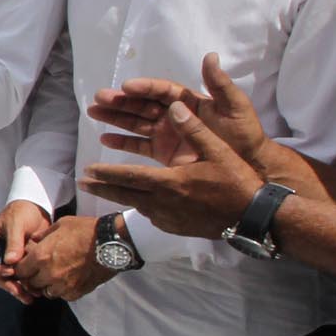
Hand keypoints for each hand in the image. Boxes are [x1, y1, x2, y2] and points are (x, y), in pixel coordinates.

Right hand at [0, 200, 52, 301]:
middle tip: (20, 291)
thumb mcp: (16, 223)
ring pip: (7, 280)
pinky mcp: (18, 264)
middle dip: (7, 285)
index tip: (9, 271)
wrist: (37, 210)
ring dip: (17, 289)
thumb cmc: (21, 211)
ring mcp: (5, 260)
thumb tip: (10, 261)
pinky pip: (19, 279)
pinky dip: (25, 286)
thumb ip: (13, 241)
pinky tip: (34, 293)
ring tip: (29, 297)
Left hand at [13, 214, 115, 301]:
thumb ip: (43, 235)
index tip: (26, 266)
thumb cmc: (86, 231)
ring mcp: (63, 285)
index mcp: (41, 256)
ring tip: (54, 276)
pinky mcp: (76, 292)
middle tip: (39, 271)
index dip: (22, 268)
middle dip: (32, 278)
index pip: (20, 271)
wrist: (111, 243)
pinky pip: (63, 296)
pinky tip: (67, 280)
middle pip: (31, 284)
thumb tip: (33, 240)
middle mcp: (49, 273)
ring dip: (47, 285)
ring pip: (46, 292)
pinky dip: (62, 290)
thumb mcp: (60, 225)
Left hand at [79, 101, 268, 238]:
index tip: (87, 171)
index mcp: (170, 182)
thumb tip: (173, 107)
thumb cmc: (237, 182)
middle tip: (82, 183)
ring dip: (118, 198)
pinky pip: (151, 216)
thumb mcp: (218, 150)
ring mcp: (170, 219)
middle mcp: (164, 203)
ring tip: (102, 191)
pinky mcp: (177, 228)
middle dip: (102, 187)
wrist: (253, 218)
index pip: (129, 177)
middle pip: (125, 194)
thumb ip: (193, 129)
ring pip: (136, 206)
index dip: (106, 173)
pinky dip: (140, 207)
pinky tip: (137, 203)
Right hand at [90, 53, 271, 165]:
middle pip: (142, 104)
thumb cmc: (244, 135)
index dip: (144, 88)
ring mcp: (167, 132)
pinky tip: (105, 139)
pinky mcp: (163, 152)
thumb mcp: (236, 107)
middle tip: (99, 98)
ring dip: (115, 117)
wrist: (250, 165)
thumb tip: (210, 56)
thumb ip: (220, 84)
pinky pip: (138, 144)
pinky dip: (122, 142)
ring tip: (92, 113)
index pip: (161, 90)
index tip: (127, 87)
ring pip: (135, 122)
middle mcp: (174, 114)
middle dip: (120, 101)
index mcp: (188, 100)